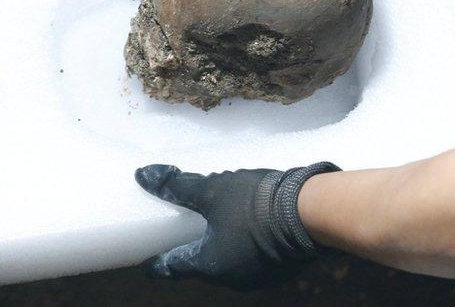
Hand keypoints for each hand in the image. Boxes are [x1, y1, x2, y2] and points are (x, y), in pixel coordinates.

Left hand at [135, 162, 338, 286]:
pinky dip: (244, 245)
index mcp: (209, 266)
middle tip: (183, 232)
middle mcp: (231, 279)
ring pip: (229, 262)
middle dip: (193, 249)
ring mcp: (258, 277)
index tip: (146, 263)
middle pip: (202, 265)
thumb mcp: (212, 189)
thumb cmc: (255, 203)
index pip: (173, 268)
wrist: (311, 212)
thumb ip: (177, 186)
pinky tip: (248, 225)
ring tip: (218, 223)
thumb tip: (143, 175)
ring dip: (221, 246)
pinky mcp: (279, 269)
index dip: (158, 264)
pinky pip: (252, 258)